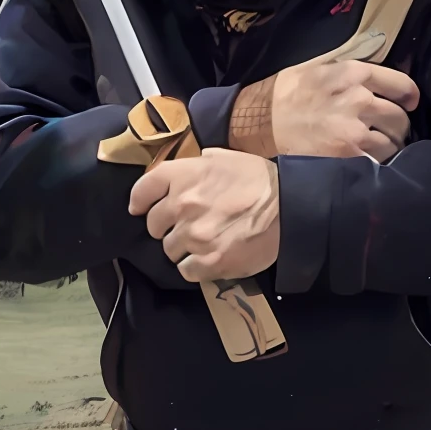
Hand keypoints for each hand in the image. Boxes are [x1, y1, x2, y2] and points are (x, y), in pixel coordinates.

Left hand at [129, 150, 278, 281]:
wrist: (290, 206)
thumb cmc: (260, 179)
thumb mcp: (225, 158)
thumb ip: (198, 165)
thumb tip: (184, 172)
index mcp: (184, 175)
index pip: (143, 189)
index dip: (139, 201)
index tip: (139, 209)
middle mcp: (183, 205)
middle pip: (153, 225)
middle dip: (166, 226)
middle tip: (185, 226)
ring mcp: (194, 236)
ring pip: (169, 250)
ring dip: (182, 248)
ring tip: (203, 243)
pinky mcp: (209, 261)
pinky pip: (186, 271)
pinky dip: (195, 268)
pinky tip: (209, 259)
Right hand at [270, 59, 418, 159]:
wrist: (258, 123)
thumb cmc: (285, 94)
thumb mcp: (316, 67)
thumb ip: (348, 69)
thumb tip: (375, 74)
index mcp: (353, 73)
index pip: (401, 85)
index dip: (409, 97)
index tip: (408, 104)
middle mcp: (359, 99)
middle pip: (399, 118)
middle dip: (397, 127)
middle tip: (389, 133)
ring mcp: (355, 130)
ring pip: (392, 143)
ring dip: (388, 148)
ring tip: (377, 151)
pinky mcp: (348, 156)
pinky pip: (377, 162)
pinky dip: (375, 164)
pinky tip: (365, 162)